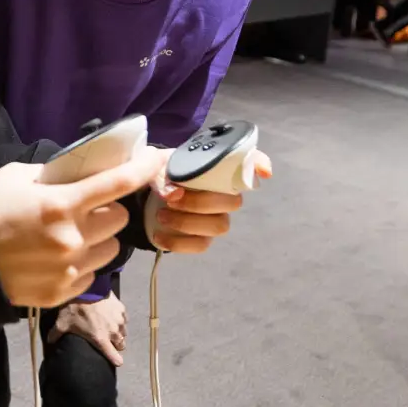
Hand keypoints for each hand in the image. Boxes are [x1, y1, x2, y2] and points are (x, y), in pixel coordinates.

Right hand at [0, 146, 166, 308]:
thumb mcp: (17, 177)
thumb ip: (57, 174)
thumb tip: (86, 171)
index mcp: (61, 204)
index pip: (117, 184)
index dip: (144, 168)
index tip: (159, 159)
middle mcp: (72, 239)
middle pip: (119, 219)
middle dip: (107, 210)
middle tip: (85, 208)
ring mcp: (69, 270)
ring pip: (111, 249)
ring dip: (99, 240)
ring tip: (72, 236)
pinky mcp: (61, 294)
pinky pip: (92, 274)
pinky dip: (83, 265)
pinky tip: (57, 259)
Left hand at [49, 294, 126, 366]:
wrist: (87, 288)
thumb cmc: (75, 308)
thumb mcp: (62, 323)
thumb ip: (55, 334)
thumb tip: (50, 341)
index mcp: (100, 339)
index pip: (114, 357)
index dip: (115, 360)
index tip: (115, 361)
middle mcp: (113, 332)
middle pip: (121, 345)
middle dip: (116, 345)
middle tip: (108, 340)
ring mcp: (119, 320)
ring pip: (123, 332)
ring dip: (118, 332)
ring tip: (110, 328)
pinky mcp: (122, 310)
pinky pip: (124, 319)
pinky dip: (119, 320)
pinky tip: (112, 316)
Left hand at [147, 149, 268, 253]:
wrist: (144, 192)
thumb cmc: (159, 172)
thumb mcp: (158, 161)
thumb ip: (165, 171)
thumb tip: (174, 193)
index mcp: (217, 169)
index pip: (249, 162)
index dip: (259, 165)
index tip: (263, 172)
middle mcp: (224, 194)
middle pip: (233, 202)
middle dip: (200, 202)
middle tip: (172, 199)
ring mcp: (216, 218)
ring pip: (219, 226)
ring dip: (187, 221)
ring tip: (161, 215)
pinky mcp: (203, 238)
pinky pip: (201, 245)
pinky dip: (178, 242)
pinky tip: (159, 235)